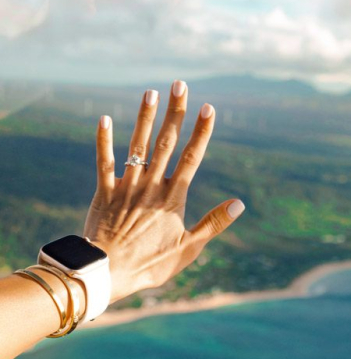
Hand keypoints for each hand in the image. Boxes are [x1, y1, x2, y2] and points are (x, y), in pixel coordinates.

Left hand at [83, 81, 244, 302]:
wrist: (110, 274)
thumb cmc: (152, 264)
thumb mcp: (189, 249)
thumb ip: (213, 224)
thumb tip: (239, 204)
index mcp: (173, 197)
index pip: (191, 158)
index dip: (201, 132)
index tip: (209, 108)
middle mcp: (151, 185)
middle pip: (166, 143)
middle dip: (175, 113)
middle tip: (179, 85)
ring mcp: (127, 187)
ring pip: (137, 146)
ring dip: (144, 118)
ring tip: (151, 92)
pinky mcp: (105, 192)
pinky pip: (104, 162)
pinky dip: (104, 141)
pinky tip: (104, 118)